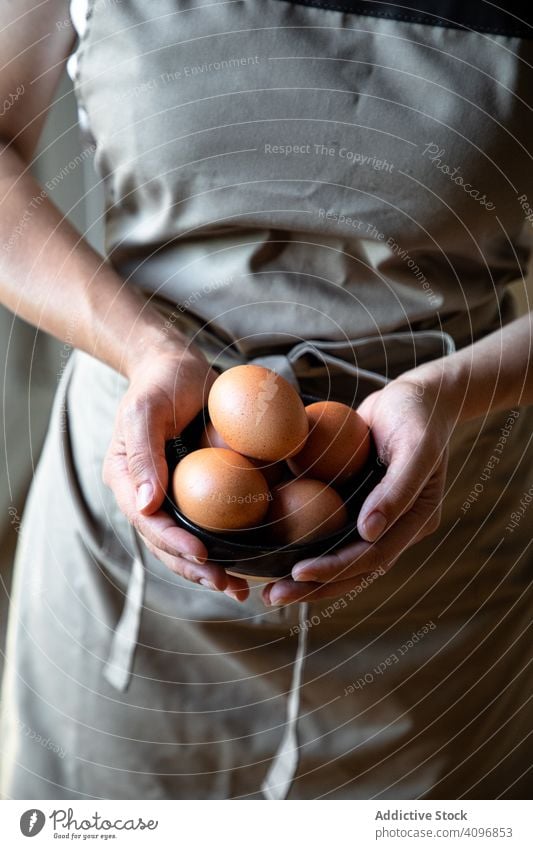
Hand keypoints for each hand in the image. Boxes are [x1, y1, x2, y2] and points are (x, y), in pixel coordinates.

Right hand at [103, 336, 249, 600]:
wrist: (177, 364)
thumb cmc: (161, 382)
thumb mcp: (147, 410)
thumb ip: (143, 454)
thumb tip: (145, 506)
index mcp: (126, 478)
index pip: (147, 521)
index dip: (173, 544)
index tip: (203, 557)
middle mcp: (146, 492)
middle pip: (165, 541)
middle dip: (194, 567)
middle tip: (226, 585)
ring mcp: (170, 492)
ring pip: (185, 540)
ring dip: (208, 567)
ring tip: (237, 589)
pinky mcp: (195, 488)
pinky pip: (207, 522)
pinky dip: (223, 545)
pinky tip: (246, 563)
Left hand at [262, 376, 453, 605]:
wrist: (415, 397)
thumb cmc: (418, 416)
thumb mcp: (416, 446)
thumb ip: (397, 489)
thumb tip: (369, 532)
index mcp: (416, 521)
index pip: (374, 556)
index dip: (337, 569)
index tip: (300, 573)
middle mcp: (395, 527)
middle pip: (354, 570)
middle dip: (315, 587)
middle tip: (273, 597)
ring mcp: (376, 519)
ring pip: (340, 559)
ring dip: (308, 579)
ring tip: (271, 592)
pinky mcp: (357, 505)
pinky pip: (331, 534)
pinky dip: (307, 548)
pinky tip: (276, 556)